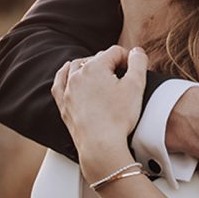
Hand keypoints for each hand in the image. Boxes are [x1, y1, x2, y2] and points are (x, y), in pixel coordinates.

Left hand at [51, 46, 147, 173]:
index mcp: (95, 67)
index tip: (135, 72)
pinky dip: (64, 75)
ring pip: (77, 67)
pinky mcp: (64, 104)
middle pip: (97, 58)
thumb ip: (139, 62)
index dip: (128, 59)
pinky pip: (59, 83)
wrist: (101, 146)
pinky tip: (69, 72)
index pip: (115, 52)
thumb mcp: (136, 85)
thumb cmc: (118, 117)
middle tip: (124, 78)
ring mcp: (68, 90)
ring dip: (90, 66)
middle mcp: (78, 75)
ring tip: (102, 74)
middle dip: (111, 64)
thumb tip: (136, 51)